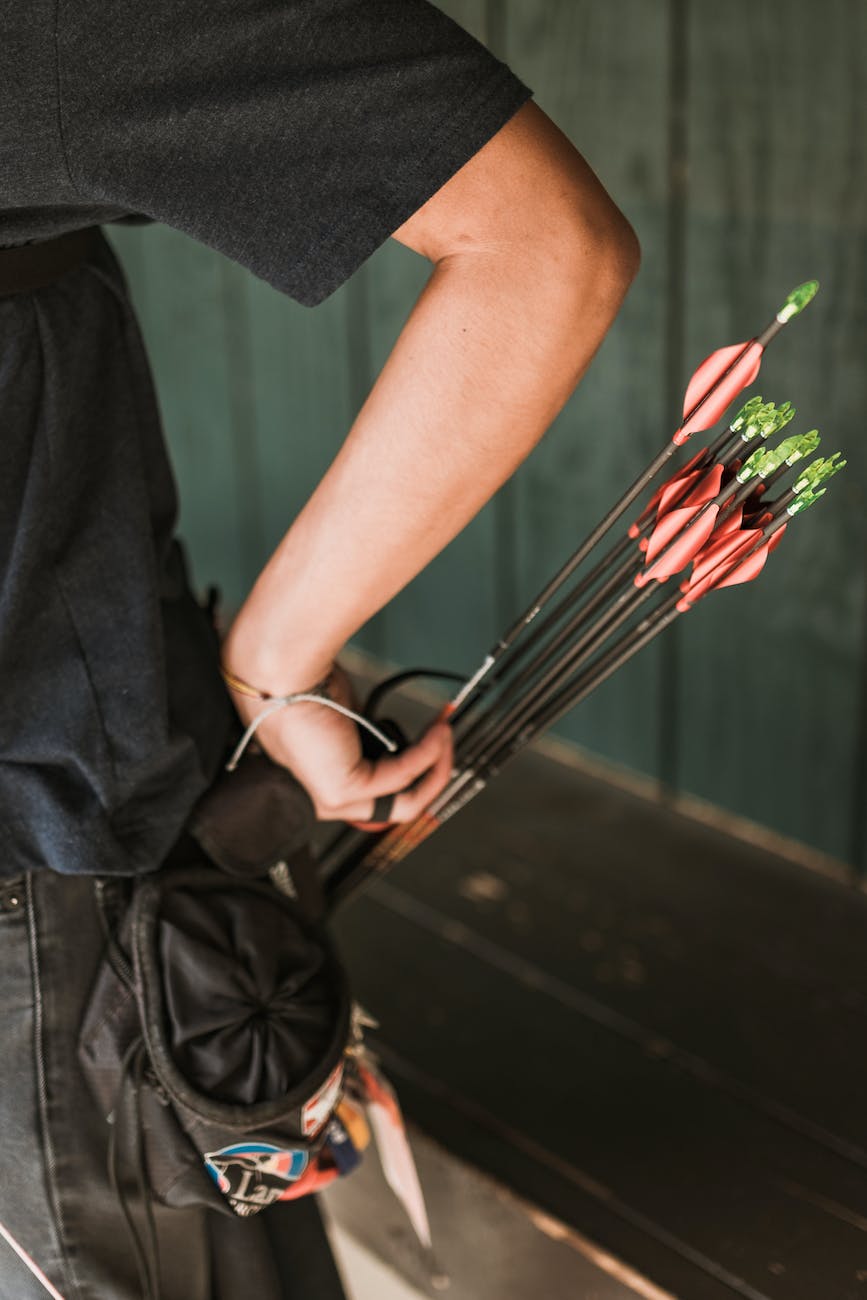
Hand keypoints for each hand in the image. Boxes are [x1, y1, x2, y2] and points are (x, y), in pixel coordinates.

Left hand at [224, 660, 453, 823]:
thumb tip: (402, 744)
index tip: (434, 750)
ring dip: (436, 768)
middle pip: (396, 807)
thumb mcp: (343, 720)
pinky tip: (438, 731)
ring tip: (446, 735)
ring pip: (405, 803)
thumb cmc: (301, 687)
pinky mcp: (345, 789)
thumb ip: (367, 741)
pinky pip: (403, 777)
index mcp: (322, 786)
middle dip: (432, 777)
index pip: (377, 800)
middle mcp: (325, 801)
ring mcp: (334, 800)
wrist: (280, 674)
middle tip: (446, 744)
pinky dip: (428, 754)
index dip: (413, 779)